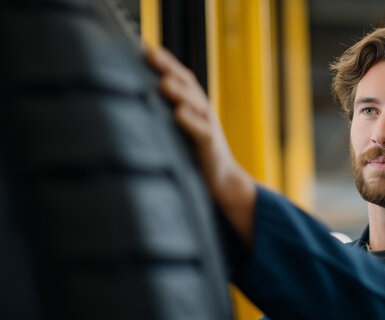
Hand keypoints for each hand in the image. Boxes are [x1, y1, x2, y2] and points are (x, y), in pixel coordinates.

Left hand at [146, 46, 255, 243]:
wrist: (225, 182)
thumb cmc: (197, 156)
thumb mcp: (178, 132)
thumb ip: (164, 116)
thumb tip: (135, 103)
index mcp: (193, 106)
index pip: (179, 78)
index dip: (165, 61)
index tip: (144, 47)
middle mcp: (202, 111)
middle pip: (188, 83)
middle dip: (170, 67)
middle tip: (151, 53)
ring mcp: (209, 127)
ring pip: (196, 104)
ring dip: (181, 92)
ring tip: (165, 83)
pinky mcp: (211, 146)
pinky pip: (202, 131)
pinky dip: (191, 121)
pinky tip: (179, 114)